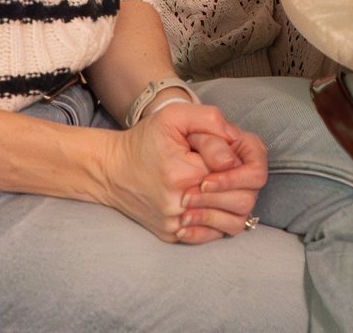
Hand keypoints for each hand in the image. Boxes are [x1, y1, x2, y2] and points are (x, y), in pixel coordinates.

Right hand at [95, 100, 269, 243]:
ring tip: (223, 185)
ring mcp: (177, 225)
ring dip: (236, 202)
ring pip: (233, 222)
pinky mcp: (173, 236)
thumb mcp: (174, 116)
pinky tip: (212, 201)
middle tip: (226, 167)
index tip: (227, 151)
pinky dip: (220, 218)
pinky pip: (213, 235)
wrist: (110, 171)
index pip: (239, 170)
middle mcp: (181, 205)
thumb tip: (235, 144)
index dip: (240, 157)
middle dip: (243, 181)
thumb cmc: (144, 141)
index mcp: (185, 174)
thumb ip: (210, 121)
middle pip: (242, 199)